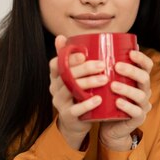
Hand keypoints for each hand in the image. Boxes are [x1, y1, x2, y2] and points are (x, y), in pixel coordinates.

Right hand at [49, 35, 105, 149]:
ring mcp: (60, 103)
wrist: (75, 123)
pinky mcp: (68, 116)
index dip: (67, 58)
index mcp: (56, 76)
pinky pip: (75, 110)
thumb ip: (70, 58)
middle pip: (66, 76)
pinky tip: (99, 99)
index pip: (55, 64)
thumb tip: (61, 36)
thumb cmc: (78, 93)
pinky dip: (87, 104)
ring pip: (71, 91)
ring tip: (105, 79)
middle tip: (102, 65)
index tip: (82, 54)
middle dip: (84, 68)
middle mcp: (55, 88)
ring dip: (88, 83)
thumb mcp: (74, 76)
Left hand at [99, 50, 153, 150]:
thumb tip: (71, 41)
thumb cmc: (106, 100)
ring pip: (140, 95)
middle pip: (145, 78)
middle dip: (132, 71)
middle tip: (117, 67)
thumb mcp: (103, 82)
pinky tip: (117, 102)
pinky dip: (127, 106)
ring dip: (127, 89)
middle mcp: (143, 90)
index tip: (130, 53)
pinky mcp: (138, 118)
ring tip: (113, 86)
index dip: (142, 58)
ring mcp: (142, 105)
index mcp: (138, 79)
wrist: (109, 127)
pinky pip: (136, 112)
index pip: (147, 65)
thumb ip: (96, 66)